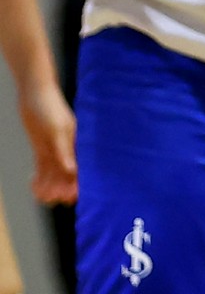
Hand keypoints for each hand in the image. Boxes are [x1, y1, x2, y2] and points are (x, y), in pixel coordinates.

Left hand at [17, 75, 75, 203]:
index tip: (71, 196)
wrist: (35, 95)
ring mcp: (56, 150)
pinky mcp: (44, 150)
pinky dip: (39, 179)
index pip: (82, 170)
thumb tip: (73, 171)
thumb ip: (65, 151)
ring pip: (54, 176)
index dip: (78, 185)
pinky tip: (33, 184)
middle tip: (53, 198)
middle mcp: (69, 150)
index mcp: (78, 144)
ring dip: (49, 187)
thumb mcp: (57, 130)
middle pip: (68, 177)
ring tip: (41, 195)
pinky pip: (43, 170)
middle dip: (62, 189)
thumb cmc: (49, 108)